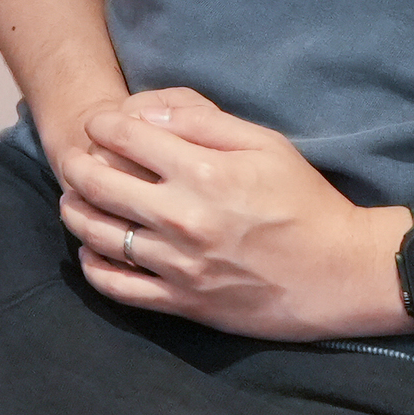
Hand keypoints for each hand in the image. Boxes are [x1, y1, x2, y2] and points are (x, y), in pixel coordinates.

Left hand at [51, 87, 406, 340]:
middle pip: (96, 183)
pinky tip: (91, 251)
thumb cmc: (304, 201)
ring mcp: (178, 264)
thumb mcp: (264, 143)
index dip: (101, 124)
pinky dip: (93, 268)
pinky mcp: (183, 302)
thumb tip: (149, 112)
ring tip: (74, 200)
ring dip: (75, 211)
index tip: (99, 124)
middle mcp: (181, 218)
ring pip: (97, 234)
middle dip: (74, 163)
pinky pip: (118, 288)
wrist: (340, 273)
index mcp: (201, 172)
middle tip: (73, 158)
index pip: (122, 136)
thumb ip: (203, 121)